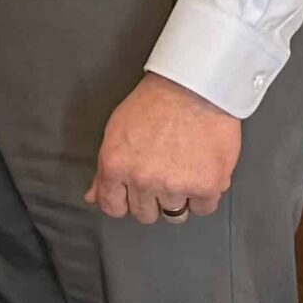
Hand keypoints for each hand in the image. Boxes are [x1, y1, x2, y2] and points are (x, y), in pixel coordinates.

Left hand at [89, 72, 242, 222]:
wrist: (194, 88)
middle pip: (145, 214)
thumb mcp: (117, 131)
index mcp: (116, 166)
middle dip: (152, 200)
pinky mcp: (207, 185)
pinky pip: (204, 208)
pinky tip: (202, 174)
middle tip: (163, 177)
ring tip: (184, 172)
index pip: (113, 207)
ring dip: (179, 198)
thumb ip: (105, 170)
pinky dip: (204, 196)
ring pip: (175, 215)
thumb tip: (94, 196)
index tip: (133, 196)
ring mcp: (176, 185)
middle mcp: (143, 180)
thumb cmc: (154, 103)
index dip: (124, 202)